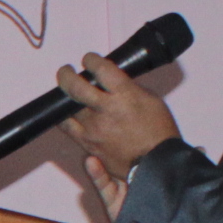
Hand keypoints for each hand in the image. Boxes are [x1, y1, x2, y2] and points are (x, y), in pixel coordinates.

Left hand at [51, 54, 179, 215]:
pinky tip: (66, 111)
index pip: (101, 69)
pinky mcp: (87, 144)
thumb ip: (129, 88)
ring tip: (65, 91)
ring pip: (66, 108)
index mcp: (124, 96)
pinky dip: (64, 116)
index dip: (92, 60)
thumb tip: (113, 80)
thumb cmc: (159, 132)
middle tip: (67, 71)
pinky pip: (67, 127)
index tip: (89, 59)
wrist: (156, 163)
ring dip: (63, 96)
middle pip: (75, 87)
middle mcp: (105, 111)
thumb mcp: (151, 100)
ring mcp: (93, 129)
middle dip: (67, 75)